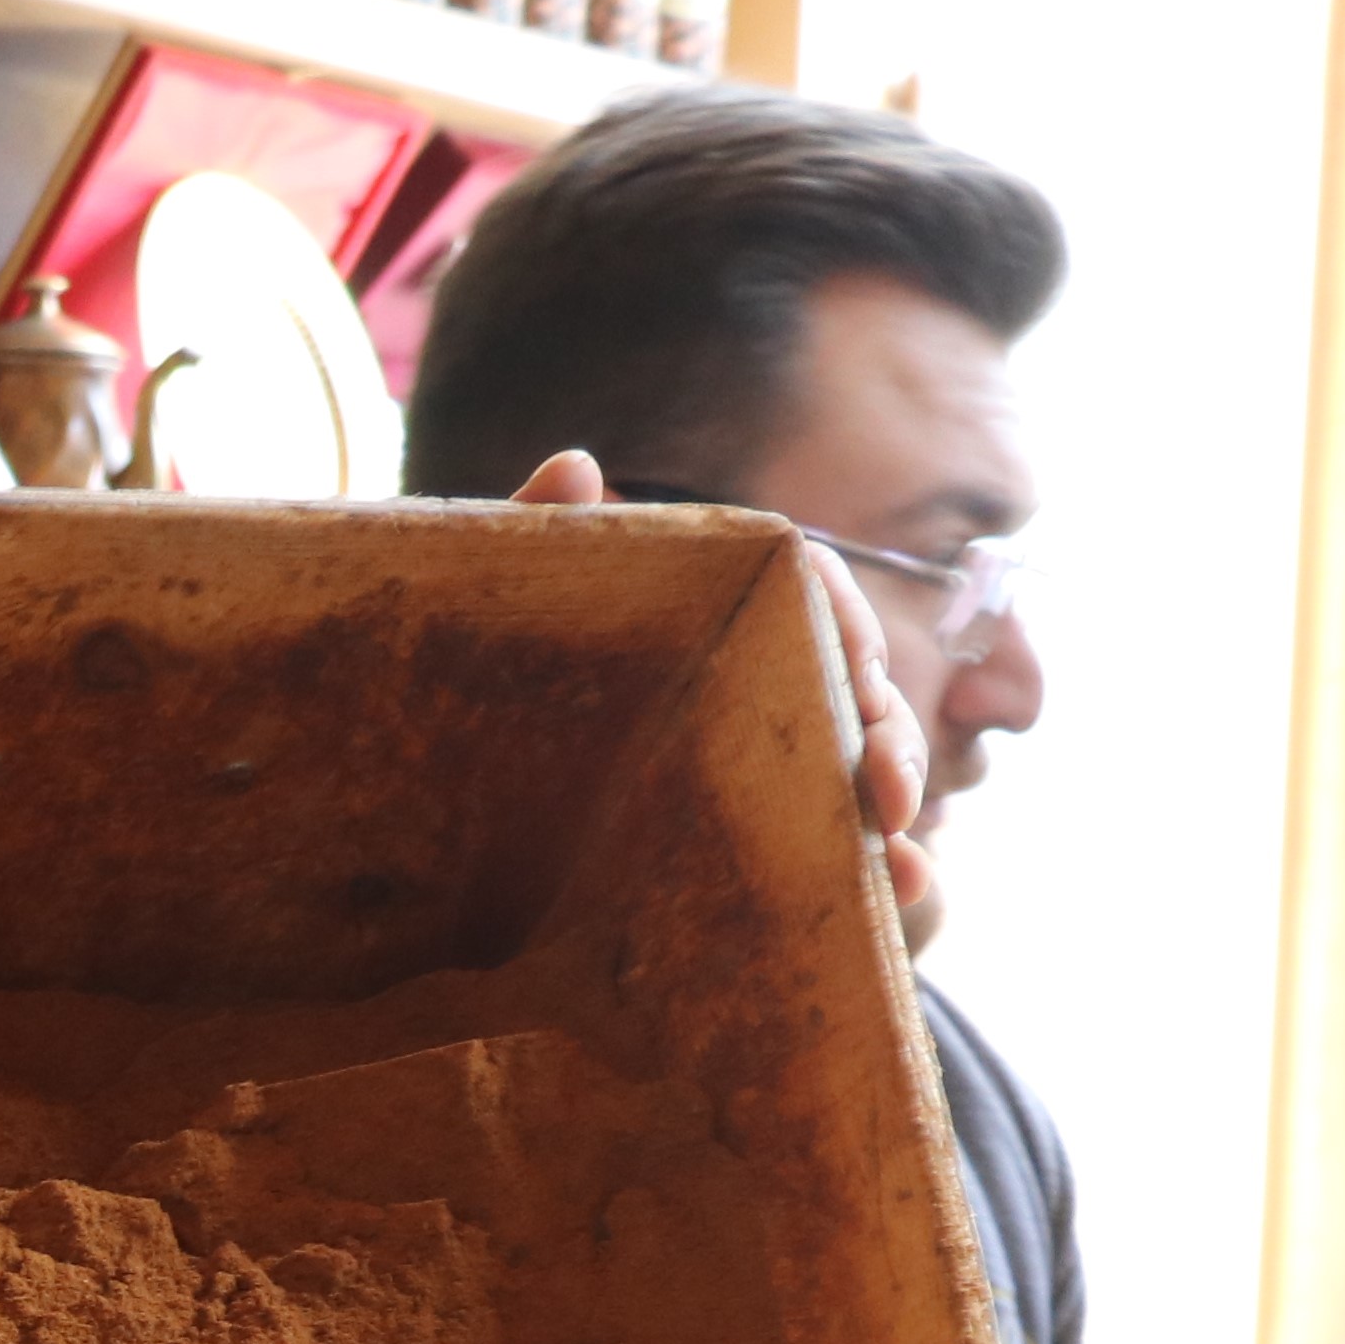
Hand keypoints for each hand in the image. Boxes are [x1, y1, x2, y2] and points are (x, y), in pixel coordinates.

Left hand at [508, 448, 935, 928]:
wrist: (442, 820)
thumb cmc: (477, 696)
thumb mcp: (505, 615)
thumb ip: (537, 536)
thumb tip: (580, 464)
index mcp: (714, 613)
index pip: (810, 594)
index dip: (842, 624)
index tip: (848, 667)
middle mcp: (757, 689)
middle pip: (858, 688)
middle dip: (887, 725)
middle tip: (880, 773)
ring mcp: (771, 777)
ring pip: (869, 773)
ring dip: (899, 792)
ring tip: (897, 833)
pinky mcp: (772, 860)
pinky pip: (850, 866)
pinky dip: (894, 876)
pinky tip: (903, 879)